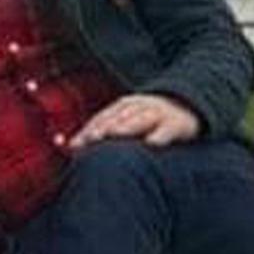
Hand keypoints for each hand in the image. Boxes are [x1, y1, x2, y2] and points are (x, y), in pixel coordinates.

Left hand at [68, 94, 200, 151]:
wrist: (188, 106)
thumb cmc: (148, 121)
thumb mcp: (125, 122)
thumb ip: (99, 133)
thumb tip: (65, 146)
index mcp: (121, 108)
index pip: (100, 119)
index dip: (86, 131)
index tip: (73, 145)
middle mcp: (137, 107)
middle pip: (116, 118)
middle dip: (102, 126)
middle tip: (90, 139)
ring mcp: (157, 113)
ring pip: (139, 119)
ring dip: (125, 126)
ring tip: (114, 135)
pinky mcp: (176, 123)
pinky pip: (167, 129)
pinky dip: (160, 135)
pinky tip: (152, 144)